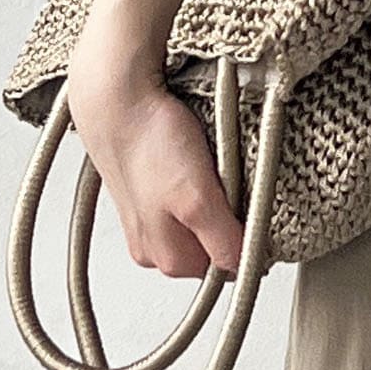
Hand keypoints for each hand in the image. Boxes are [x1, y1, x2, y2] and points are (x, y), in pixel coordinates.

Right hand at [65, 35, 244, 280]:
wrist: (118, 99)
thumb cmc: (151, 142)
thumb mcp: (197, 199)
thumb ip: (222, 240)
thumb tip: (245, 270)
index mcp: (166, 259)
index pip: (227, 268)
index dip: (248, 239)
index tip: (252, 209)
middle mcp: (153, 246)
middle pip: (216, 244)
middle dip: (230, 217)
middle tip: (226, 182)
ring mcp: (149, 219)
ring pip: (204, 220)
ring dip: (217, 197)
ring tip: (207, 166)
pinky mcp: (150, 193)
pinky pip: (189, 196)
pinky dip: (202, 180)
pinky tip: (196, 159)